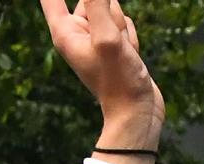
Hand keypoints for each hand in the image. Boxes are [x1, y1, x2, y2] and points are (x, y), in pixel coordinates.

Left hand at [40, 0, 164, 162]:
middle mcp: (77, 34)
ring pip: (111, 10)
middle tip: (113, 42)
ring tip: (123, 53)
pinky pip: (123, 24)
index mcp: (65, 32)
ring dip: (122, 26)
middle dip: (109, 12)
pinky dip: (130, 37)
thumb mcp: (107, 39)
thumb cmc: (119, 82)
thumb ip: (98, 4)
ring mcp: (95, 39)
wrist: (138, 113)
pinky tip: (130, 56)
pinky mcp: (112, 44)